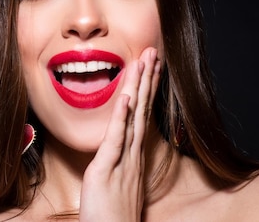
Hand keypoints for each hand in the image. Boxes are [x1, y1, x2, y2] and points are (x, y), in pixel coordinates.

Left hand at [79, 47, 160, 221]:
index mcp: (132, 160)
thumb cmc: (110, 221)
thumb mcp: (116, 189)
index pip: (141, 117)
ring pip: (132, 118)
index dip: (146, 91)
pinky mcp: (105, 172)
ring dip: (138, 88)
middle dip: (147, 80)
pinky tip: (125, 97)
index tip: (150, 69)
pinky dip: (120, 117)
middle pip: (142, 111)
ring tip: (144, 61)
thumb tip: (116, 157)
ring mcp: (121, 164)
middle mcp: (131, 158)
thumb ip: (117, 169)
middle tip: (153, 52)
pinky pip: (115, 140)